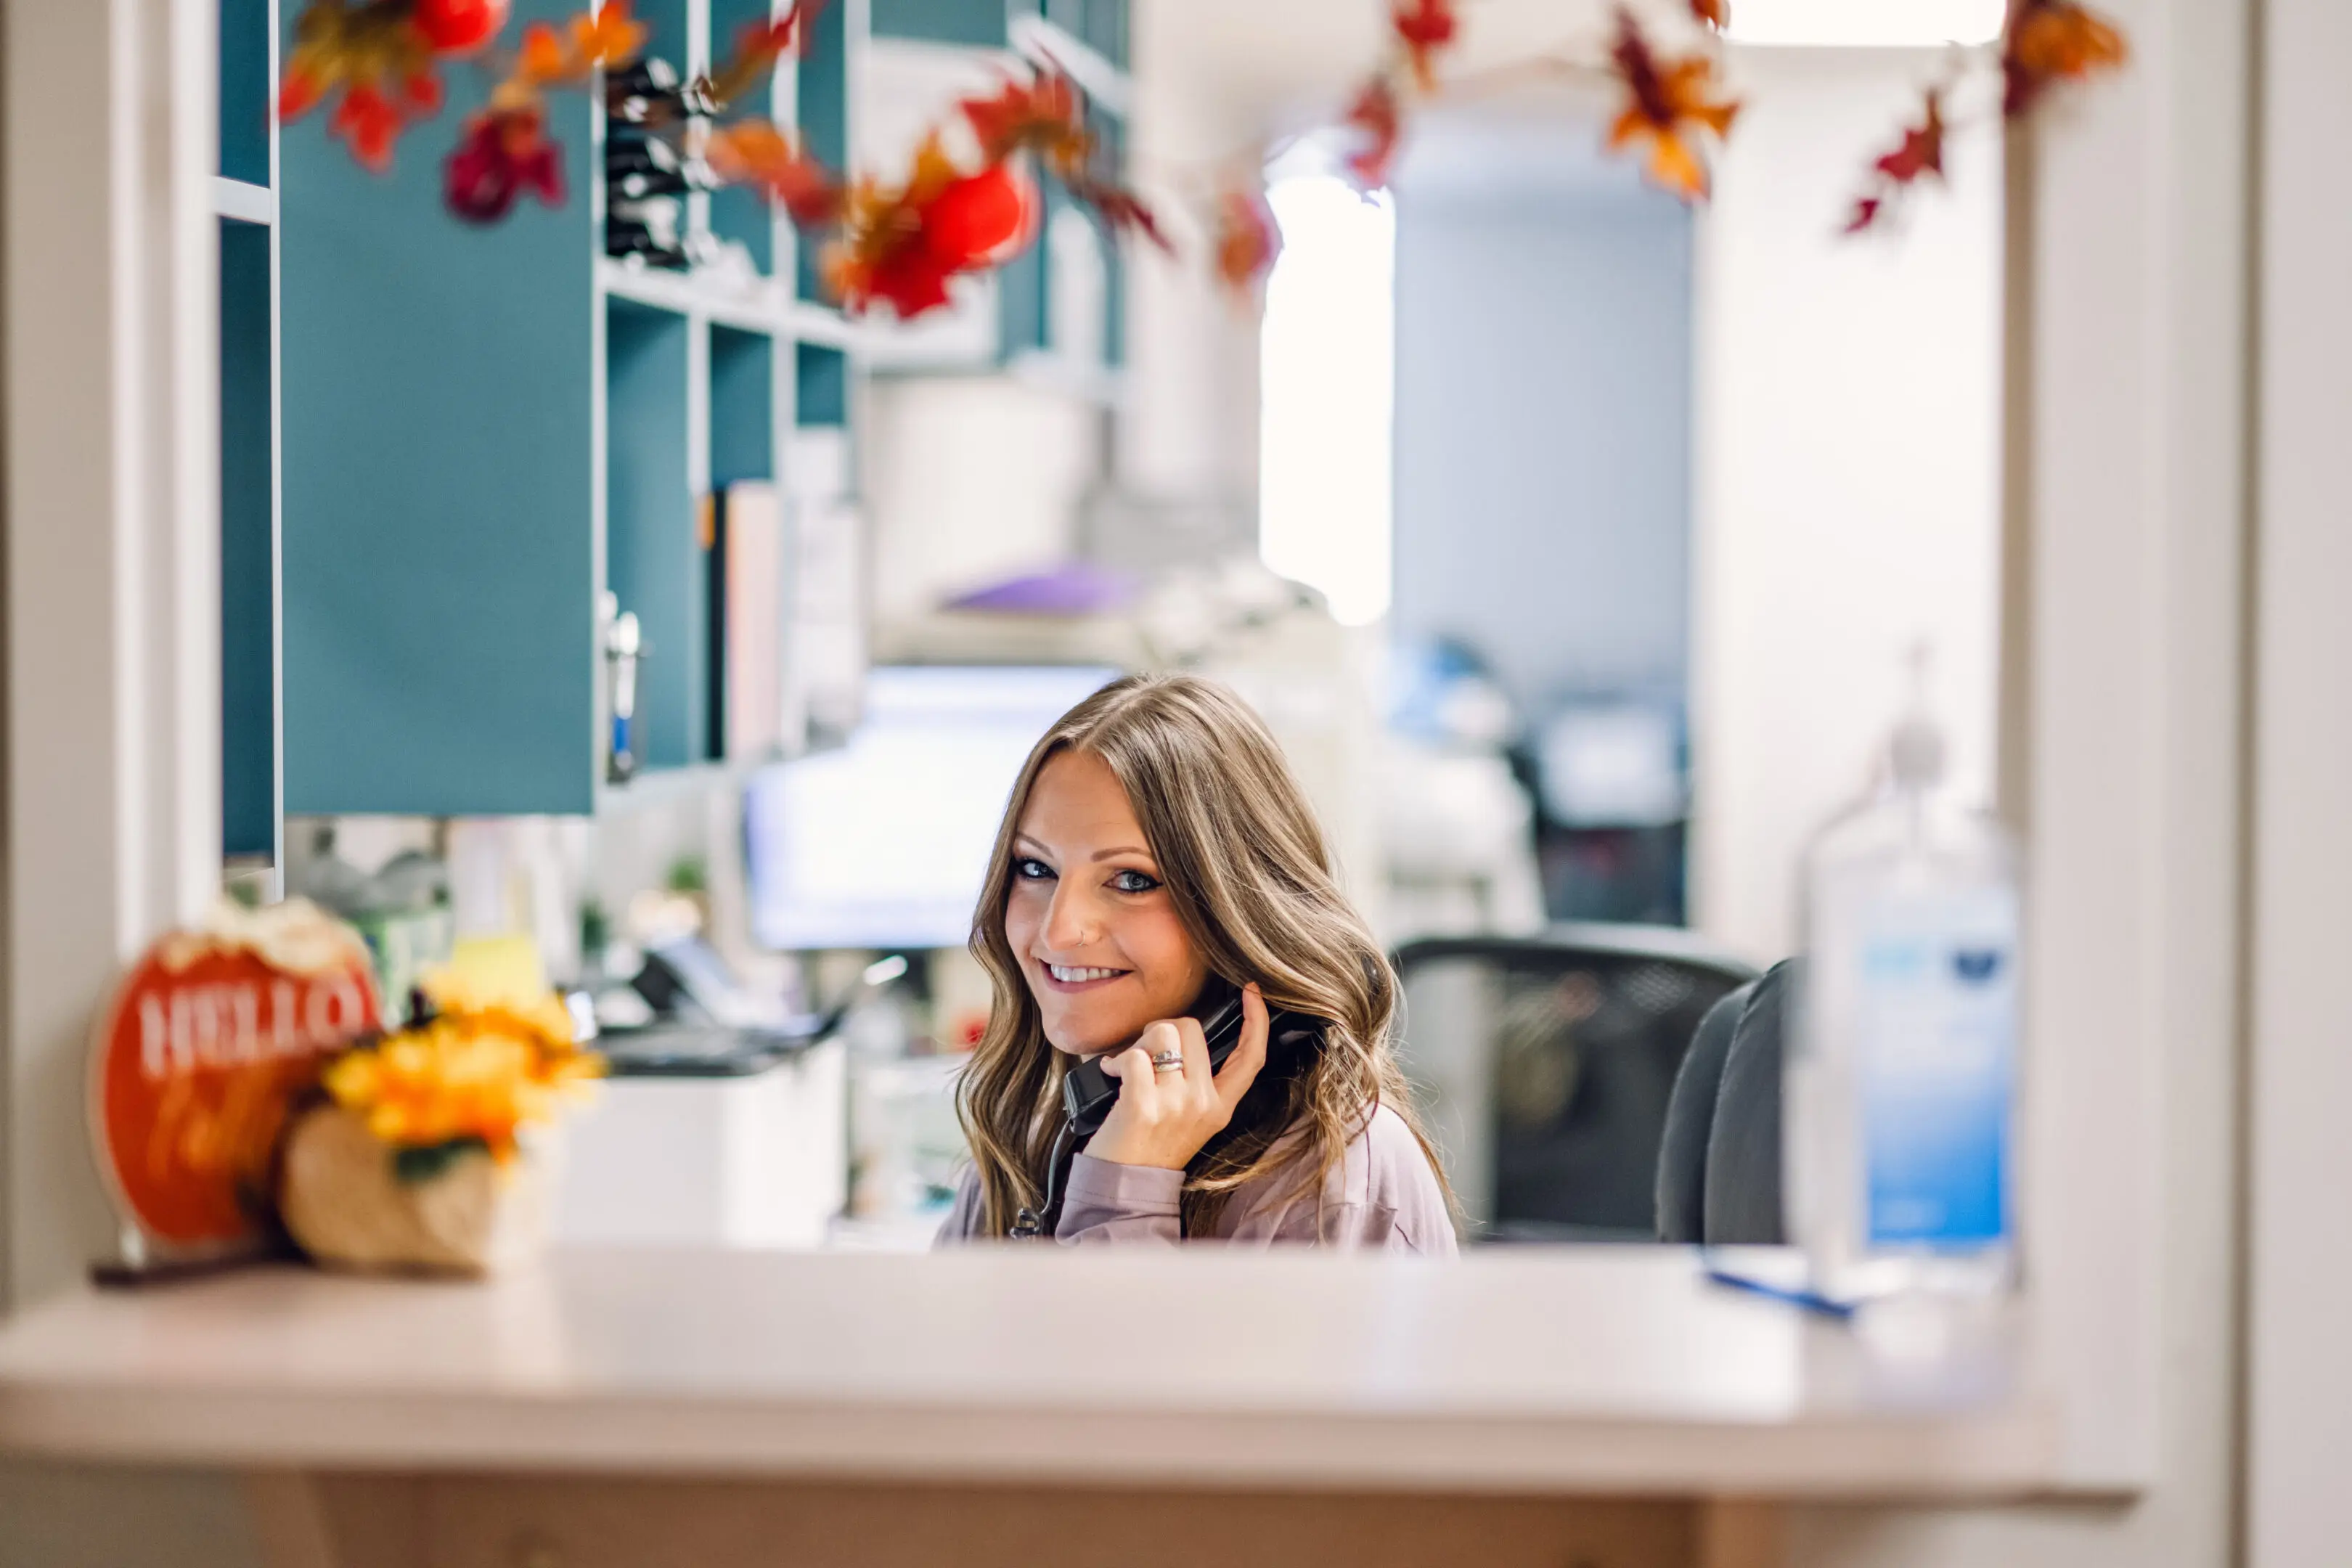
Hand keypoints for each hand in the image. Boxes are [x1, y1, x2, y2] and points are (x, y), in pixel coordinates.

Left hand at [1087, 984, 1270, 1170]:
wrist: (1122, 1186)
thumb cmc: (1149, 1144)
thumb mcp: (1189, 1117)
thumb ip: (1196, 1080)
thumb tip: (1180, 1033)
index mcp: (1220, 1107)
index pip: (1251, 1058)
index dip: (1257, 1021)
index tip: (1252, 992)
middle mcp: (1204, 1105)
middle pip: (1191, 1029)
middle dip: (1162, 1030)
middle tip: (1145, 1056)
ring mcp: (1176, 1106)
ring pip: (1162, 1034)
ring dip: (1138, 1043)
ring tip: (1127, 1068)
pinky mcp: (1144, 1107)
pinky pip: (1134, 1056)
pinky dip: (1116, 1060)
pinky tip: (1111, 1074)